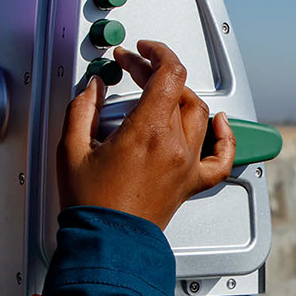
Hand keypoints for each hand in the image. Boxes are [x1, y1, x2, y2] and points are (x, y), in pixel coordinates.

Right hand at [58, 40, 234, 228]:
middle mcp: (174, 145)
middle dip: (155, 73)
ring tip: (160, 93)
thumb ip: (82, 109)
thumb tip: (93, 88)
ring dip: (180, 96)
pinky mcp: (190, 183)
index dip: (156, 53)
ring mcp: (186, 164)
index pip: (169, 72)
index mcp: (147, 131)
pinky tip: (220, 123)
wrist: (107, 243)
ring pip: (198, 115)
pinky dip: (225, 137)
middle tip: (134, 71)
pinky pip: (221, 158)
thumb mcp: (71, 149)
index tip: (141, 51)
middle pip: (179, 91)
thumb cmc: (92, 206)